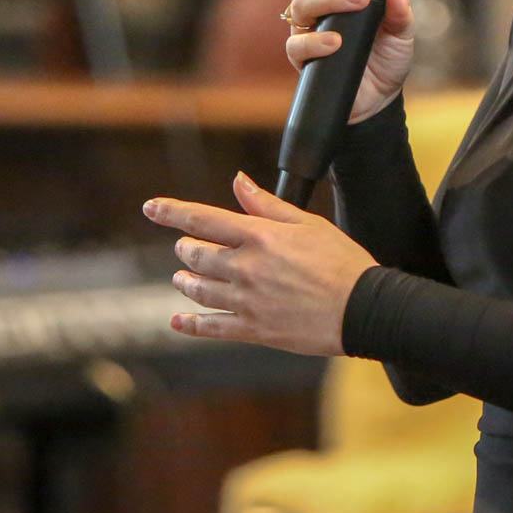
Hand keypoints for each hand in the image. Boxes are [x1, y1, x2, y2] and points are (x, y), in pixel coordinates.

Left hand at [144, 172, 375, 354]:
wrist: (363, 309)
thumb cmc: (342, 262)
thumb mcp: (308, 223)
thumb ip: (267, 203)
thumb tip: (238, 181)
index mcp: (260, 237)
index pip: (203, 219)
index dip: (172, 211)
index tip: (150, 207)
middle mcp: (246, 268)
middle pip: (196, 255)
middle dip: (186, 249)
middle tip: (186, 248)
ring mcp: (247, 301)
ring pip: (198, 289)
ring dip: (184, 281)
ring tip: (181, 278)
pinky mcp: (253, 330)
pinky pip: (211, 328)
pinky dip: (190, 324)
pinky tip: (177, 321)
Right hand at [286, 0, 414, 123]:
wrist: (375, 103)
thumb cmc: (384, 58)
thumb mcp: (403, 34)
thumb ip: (401, 15)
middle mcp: (319, 1)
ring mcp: (308, 28)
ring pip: (302, 0)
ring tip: (359, 1)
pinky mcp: (303, 58)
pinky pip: (297, 43)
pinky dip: (316, 39)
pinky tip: (336, 41)